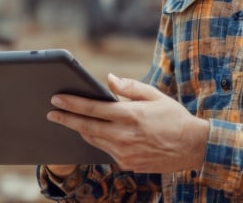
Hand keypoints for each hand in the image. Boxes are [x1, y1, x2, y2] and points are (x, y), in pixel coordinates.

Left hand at [47, 74, 208, 172]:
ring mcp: (125, 153)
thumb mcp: (154, 94)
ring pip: (93, 140)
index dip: (72, 103)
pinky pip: (105, 150)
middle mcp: (124, 136)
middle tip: (50, 112)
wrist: (191, 146)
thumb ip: (129, 87)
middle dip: (66, 119)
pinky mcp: (127, 164)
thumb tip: (109, 79)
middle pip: (87, 127)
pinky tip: (89, 132)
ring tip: (66, 120)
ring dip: (78, 130)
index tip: (57, 99)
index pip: (93, 109)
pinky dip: (95, 139)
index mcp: (130, 115)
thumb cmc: (173, 116)